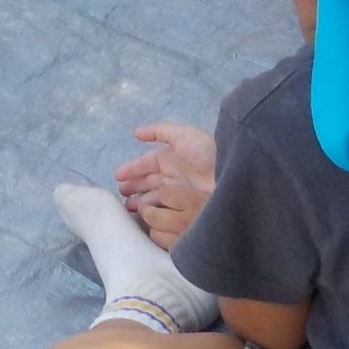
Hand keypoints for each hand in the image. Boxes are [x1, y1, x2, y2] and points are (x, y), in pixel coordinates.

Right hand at [116, 121, 216, 246]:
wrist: (231, 174)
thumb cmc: (206, 152)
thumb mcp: (182, 134)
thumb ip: (158, 131)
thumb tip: (134, 133)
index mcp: (170, 158)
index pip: (146, 164)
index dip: (132, 170)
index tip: (117, 178)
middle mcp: (173, 176)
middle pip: (148, 183)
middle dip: (134, 188)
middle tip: (121, 198)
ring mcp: (179, 193)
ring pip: (154, 197)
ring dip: (141, 201)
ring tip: (128, 208)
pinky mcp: (185, 209)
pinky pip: (165, 211)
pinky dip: (154, 213)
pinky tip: (144, 217)